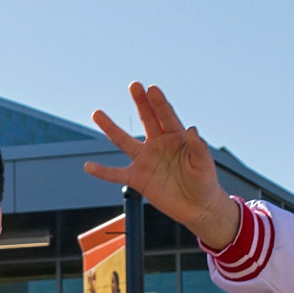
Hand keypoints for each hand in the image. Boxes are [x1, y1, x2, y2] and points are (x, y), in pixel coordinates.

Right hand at [82, 83, 240, 250]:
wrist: (197, 207)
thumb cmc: (204, 183)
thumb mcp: (204, 164)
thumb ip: (198, 148)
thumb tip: (192, 129)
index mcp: (177, 137)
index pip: (167, 116)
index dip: (159, 103)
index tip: (152, 89)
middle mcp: (159, 144)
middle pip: (147, 119)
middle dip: (141, 102)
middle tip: (134, 86)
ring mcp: (146, 160)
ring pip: (125, 141)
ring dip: (111, 128)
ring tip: (97, 114)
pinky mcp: (138, 178)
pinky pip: (116, 174)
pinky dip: (103, 171)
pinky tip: (89, 166)